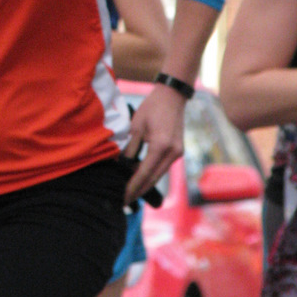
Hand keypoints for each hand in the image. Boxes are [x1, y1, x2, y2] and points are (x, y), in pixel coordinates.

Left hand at [122, 83, 184, 204]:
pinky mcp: (178, 152)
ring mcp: (177, 154)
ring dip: (145, 184)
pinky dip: (151, 174)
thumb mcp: (135, 125)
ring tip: (129, 192)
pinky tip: (139, 178)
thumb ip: (128, 147)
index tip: (122, 196)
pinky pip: (162, 168)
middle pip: (153, 179)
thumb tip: (118, 165)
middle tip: (123, 200)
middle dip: (138, 191)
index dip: (132, 186)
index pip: (143, 173)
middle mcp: (172, 153)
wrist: (172, 96)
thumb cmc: (151, 107)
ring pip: (158, 175)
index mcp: (161, 146)